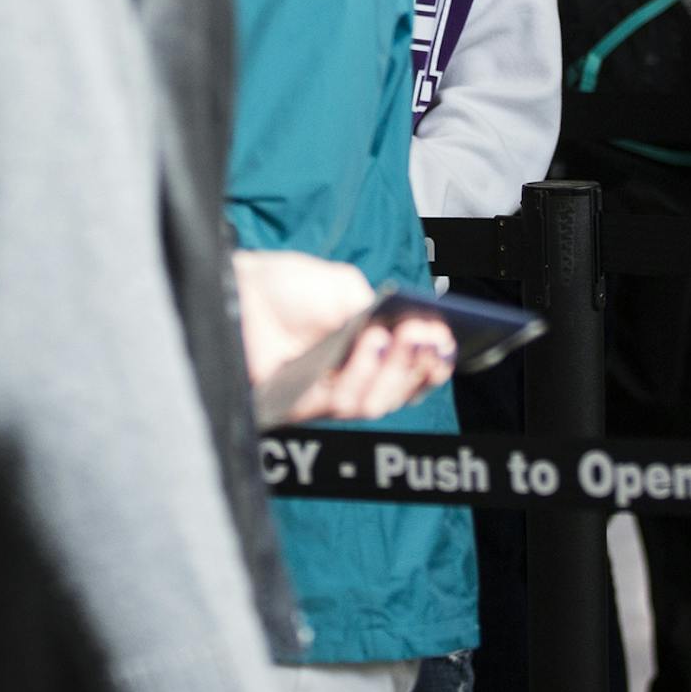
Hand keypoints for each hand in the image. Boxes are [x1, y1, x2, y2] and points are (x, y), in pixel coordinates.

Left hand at [231, 251, 452, 421]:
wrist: (245, 288)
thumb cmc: (291, 287)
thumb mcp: (348, 288)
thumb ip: (379, 312)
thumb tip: (409, 334)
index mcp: (372, 350)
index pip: (412, 370)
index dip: (433, 363)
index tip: (445, 343)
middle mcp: (355, 376)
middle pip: (400, 391)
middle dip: (416, 365)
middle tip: (424, 338)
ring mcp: (330, 392)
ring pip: (375, 403)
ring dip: (391, 370)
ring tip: (394, 337)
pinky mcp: (302, 404)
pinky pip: (339, 404)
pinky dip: (360, 374)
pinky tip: (369, 343)